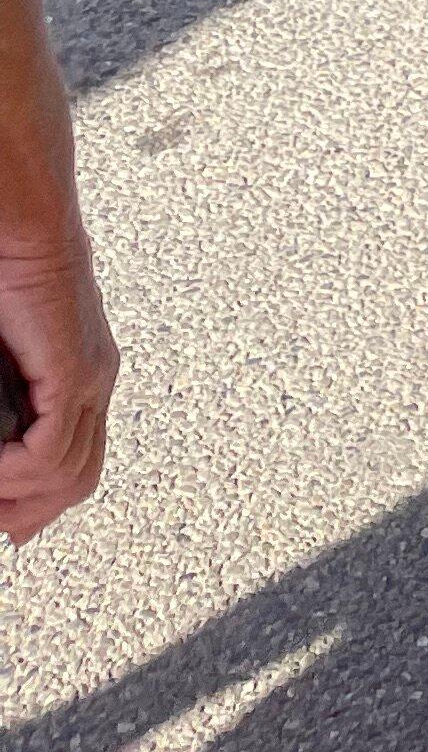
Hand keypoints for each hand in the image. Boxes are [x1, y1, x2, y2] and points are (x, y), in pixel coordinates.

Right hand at [0, 222, 116, 544]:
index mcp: (81, 375)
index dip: (40, 502)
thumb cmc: (8, 279)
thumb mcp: (3, 361)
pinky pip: (49, 450)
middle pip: (78, 480)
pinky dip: (13, 474)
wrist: (23, 227)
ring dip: (17, 498)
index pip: (77, 462)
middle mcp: (95, 379)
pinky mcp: (73, 368)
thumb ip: (7, 404)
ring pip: (66, 474)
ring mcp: (89, 375)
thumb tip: (2, 445)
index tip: (7, 524)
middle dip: (31, 512)